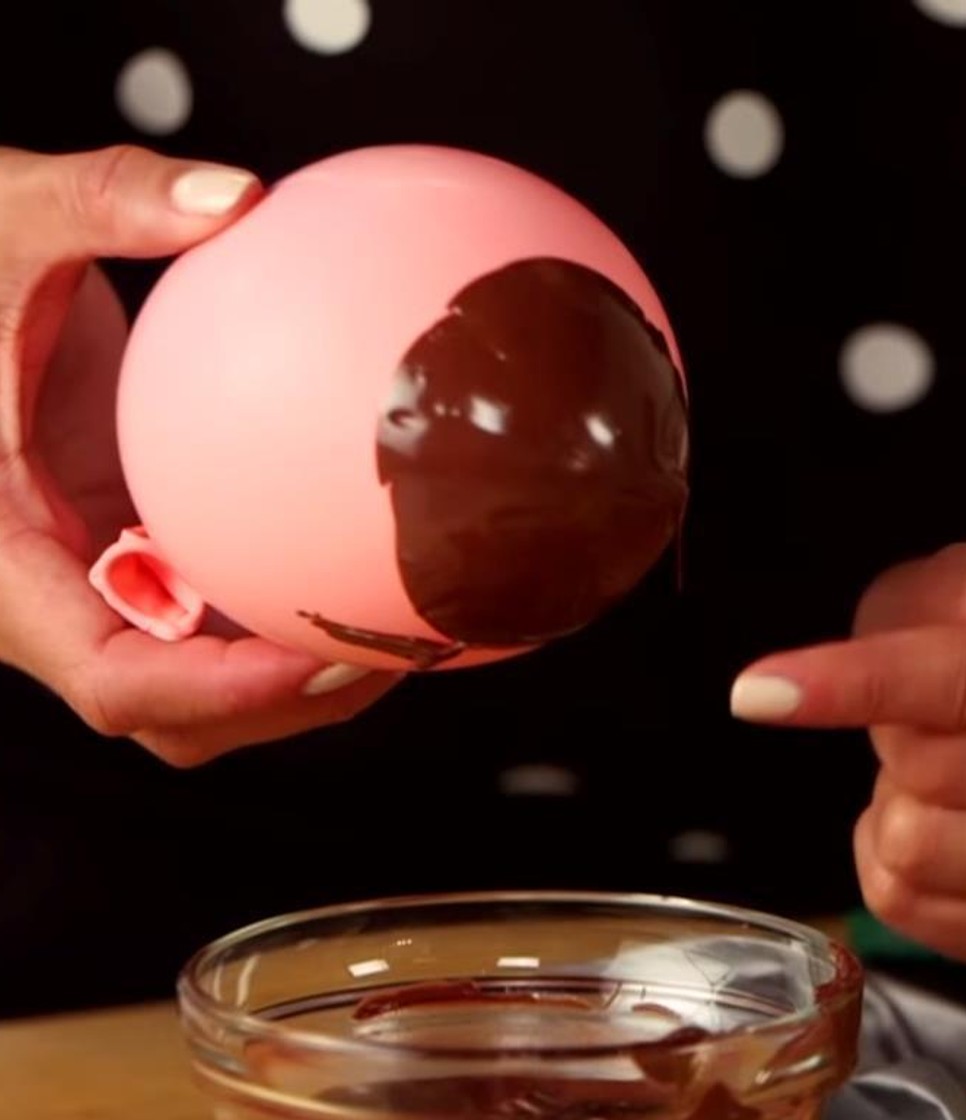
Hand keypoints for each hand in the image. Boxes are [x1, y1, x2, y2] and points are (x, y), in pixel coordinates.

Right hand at [0, 144, 401, 766]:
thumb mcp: (11, 214)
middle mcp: (48, 597)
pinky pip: (220, 611)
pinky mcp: (133, 556)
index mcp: (1, 562)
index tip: (326, 658)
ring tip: (412, 624)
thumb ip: (105, 200)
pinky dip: (289, 606)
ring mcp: (95, 586)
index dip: (221, 691)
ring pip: (205, 682)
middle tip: (400, 648)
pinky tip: (371, 553)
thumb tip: (238, 194)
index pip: (112, 678)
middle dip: (288, 703)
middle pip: (178, 714)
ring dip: (303, 673)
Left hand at [729, 526, 965, 966]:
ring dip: (892, 805)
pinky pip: (927, 916)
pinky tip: (931, 823)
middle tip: (910, 716)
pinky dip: (893, 868)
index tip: (759, 691)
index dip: (858, 683)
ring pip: (926, 851)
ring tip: (928, 771)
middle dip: (890, 735)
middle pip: (941, 771)